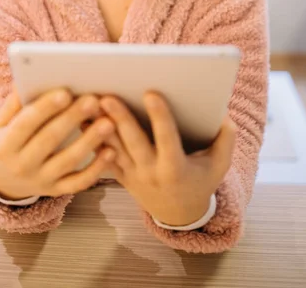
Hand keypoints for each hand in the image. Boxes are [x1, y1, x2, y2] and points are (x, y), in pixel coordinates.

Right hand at [0, 88, 115, 200]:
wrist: (3, 183)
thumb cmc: (7, 142)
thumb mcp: (1, 124)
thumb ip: (14, 103)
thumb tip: (25, 78)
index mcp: (5, 145)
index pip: (25, 124)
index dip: (45, 108)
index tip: (65, 92)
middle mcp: (21, 165)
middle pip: (49, 140)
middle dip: (72, 118)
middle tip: (92, 100)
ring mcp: (41, 180)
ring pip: (68, 161)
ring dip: (90, 141)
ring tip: (108, 122)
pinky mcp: (57, 191)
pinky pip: (78, 182)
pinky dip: (96, 169)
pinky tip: (111, 151)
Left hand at [99, 92, 236, 226]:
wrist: (178, 213)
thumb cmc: (200, 181)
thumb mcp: (219, 166)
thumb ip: (225, 140)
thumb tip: (224, 115)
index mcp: (176, 169)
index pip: (168, 140)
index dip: (160, 117)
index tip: (151, 92)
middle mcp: (151, 173)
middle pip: (133, 143)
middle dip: (120, 118)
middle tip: (107, 96)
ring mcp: (132, 176)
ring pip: (113, 149)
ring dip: (99, 127)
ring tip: (88, 103)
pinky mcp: (120, 175)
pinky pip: (101, 158)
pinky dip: (91, 140)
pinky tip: (80, 120)